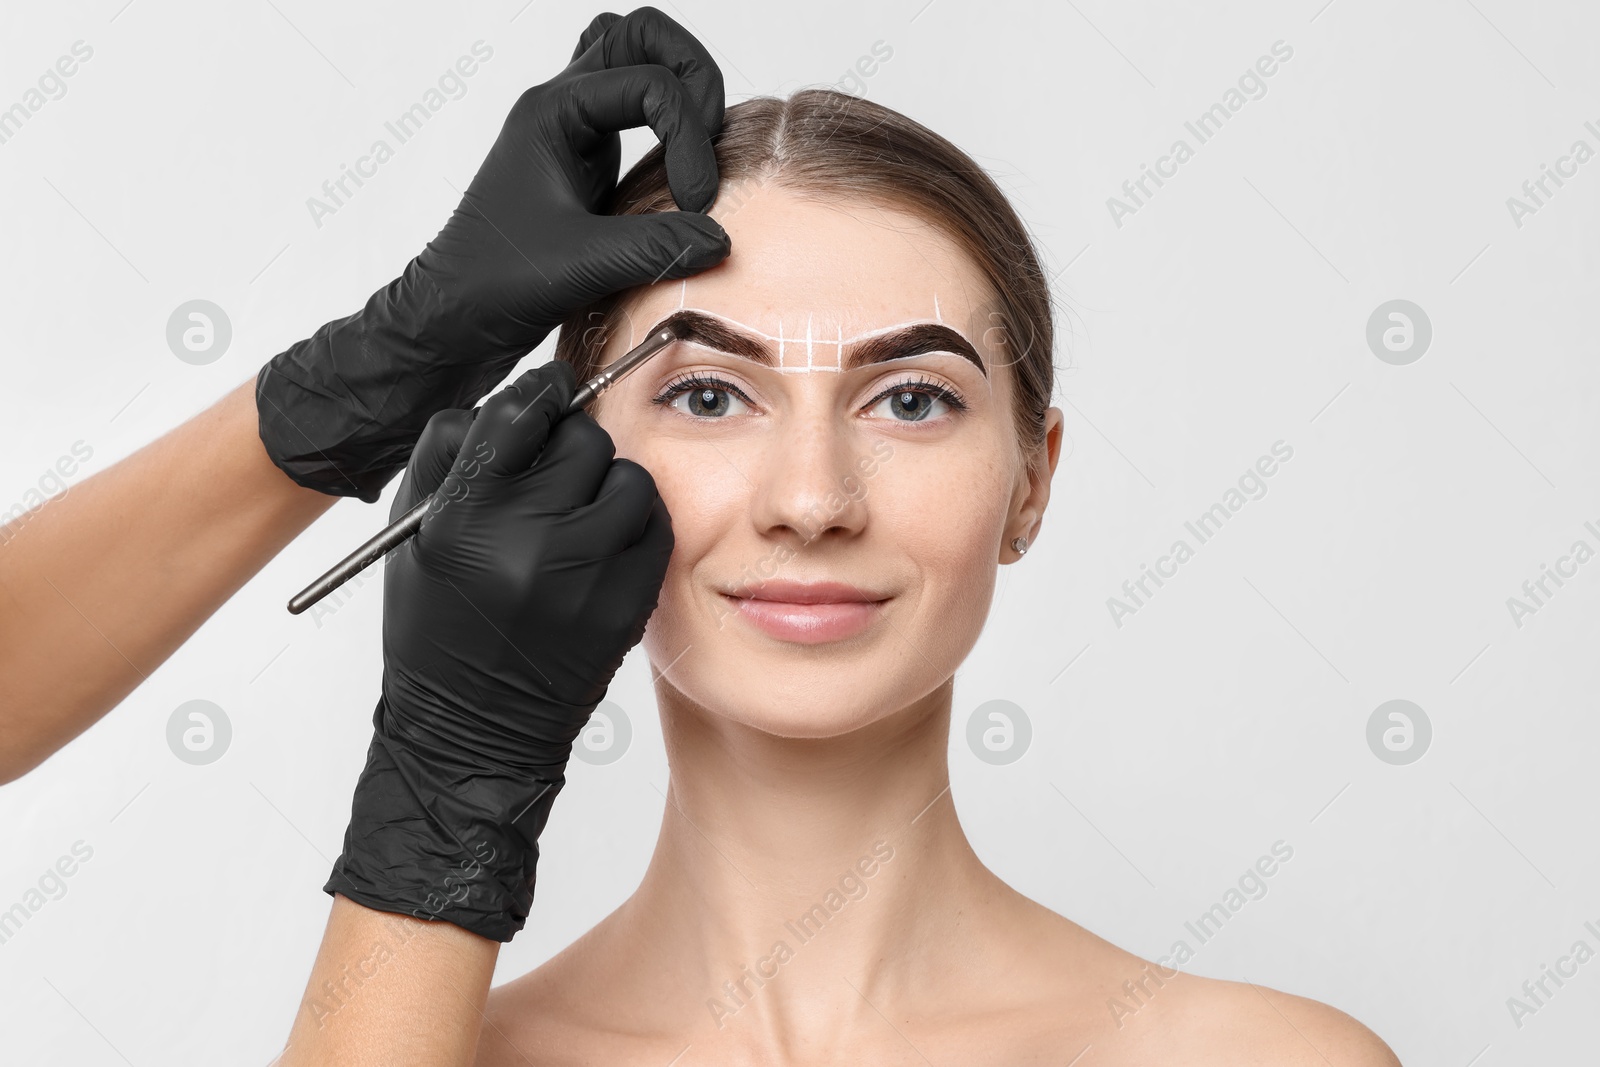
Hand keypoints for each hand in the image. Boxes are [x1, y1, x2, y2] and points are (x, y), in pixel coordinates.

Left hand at [257, 6, 728, 501]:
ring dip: (678, 88)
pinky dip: (667, 125)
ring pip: (632, 60)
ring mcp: (571, 132)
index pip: (649, 83)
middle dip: (691, 74)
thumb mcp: (581, 266)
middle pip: (639, 35)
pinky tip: (679, 175)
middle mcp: (561, 108)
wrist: (451, 319)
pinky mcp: (584, 164)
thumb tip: (719, 238)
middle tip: (708, 138)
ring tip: (698, 146)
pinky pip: (632, 110)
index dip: (690, 137)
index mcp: (552, 112)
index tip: (697, 202)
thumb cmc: (492, 285)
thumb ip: (654, 247)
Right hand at [323, 361, 673, 940]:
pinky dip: (636, 528)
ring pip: (631, 481)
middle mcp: (529, 541)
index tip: (551, 390)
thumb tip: (516, 403)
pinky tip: (608, 542)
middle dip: (571, 446)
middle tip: (558, 470)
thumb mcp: (414, 533)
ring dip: (610, 486)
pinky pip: (656, 531)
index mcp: (465, 516)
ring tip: (582, 513)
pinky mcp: (626, 604)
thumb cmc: (436, 627)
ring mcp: (586, 575)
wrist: (472, 730)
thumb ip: (452, 455)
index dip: (540, 393)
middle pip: (583, 440)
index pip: (519, 414)